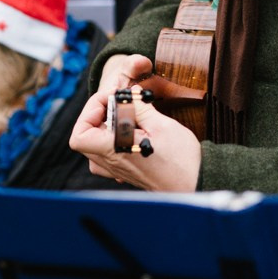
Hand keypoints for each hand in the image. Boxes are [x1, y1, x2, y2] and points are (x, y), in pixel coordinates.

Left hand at [69, 88, 200, 190]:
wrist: (197, 185)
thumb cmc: (181, 160)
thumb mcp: (160, 126)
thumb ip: (138, 107)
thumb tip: (129, 93)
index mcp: (113, 151)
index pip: (79, 134)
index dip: (89, 111)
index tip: (110, 99)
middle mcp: (111, 163)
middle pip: (85, 137)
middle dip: (98, 114)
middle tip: (118, 102)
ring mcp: (118, 170)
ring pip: (95, 146)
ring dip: (104, 126)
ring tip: (123, 115)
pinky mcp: (128, 172)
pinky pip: (108, 155)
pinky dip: (114, 138)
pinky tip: (131, 130)